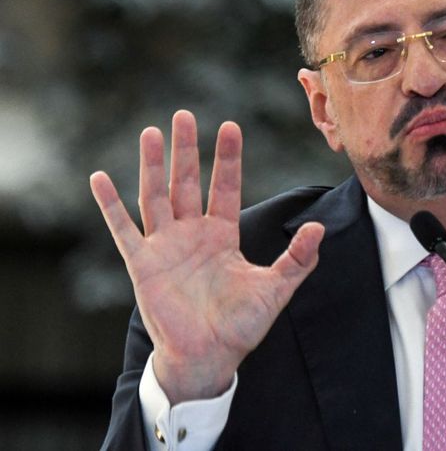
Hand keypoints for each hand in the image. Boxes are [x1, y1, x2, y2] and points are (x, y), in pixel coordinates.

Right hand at [90, 110, 323, 403]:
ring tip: (150, 132)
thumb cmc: (242, 325)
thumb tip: (319, 227)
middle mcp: (192, 234)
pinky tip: (99, 178)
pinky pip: (123, 230)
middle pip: (187, 182)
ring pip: (156, 196)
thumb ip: (298, 258)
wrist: (209, 358)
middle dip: (186, 150)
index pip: (224, 186)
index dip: (227, 158)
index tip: (230, 125)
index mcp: (223, 235)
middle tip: (184, 115)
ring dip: (152, 165)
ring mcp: (165, 246)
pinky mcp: (142, 264)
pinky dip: (110, 205)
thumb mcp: (276, 288)